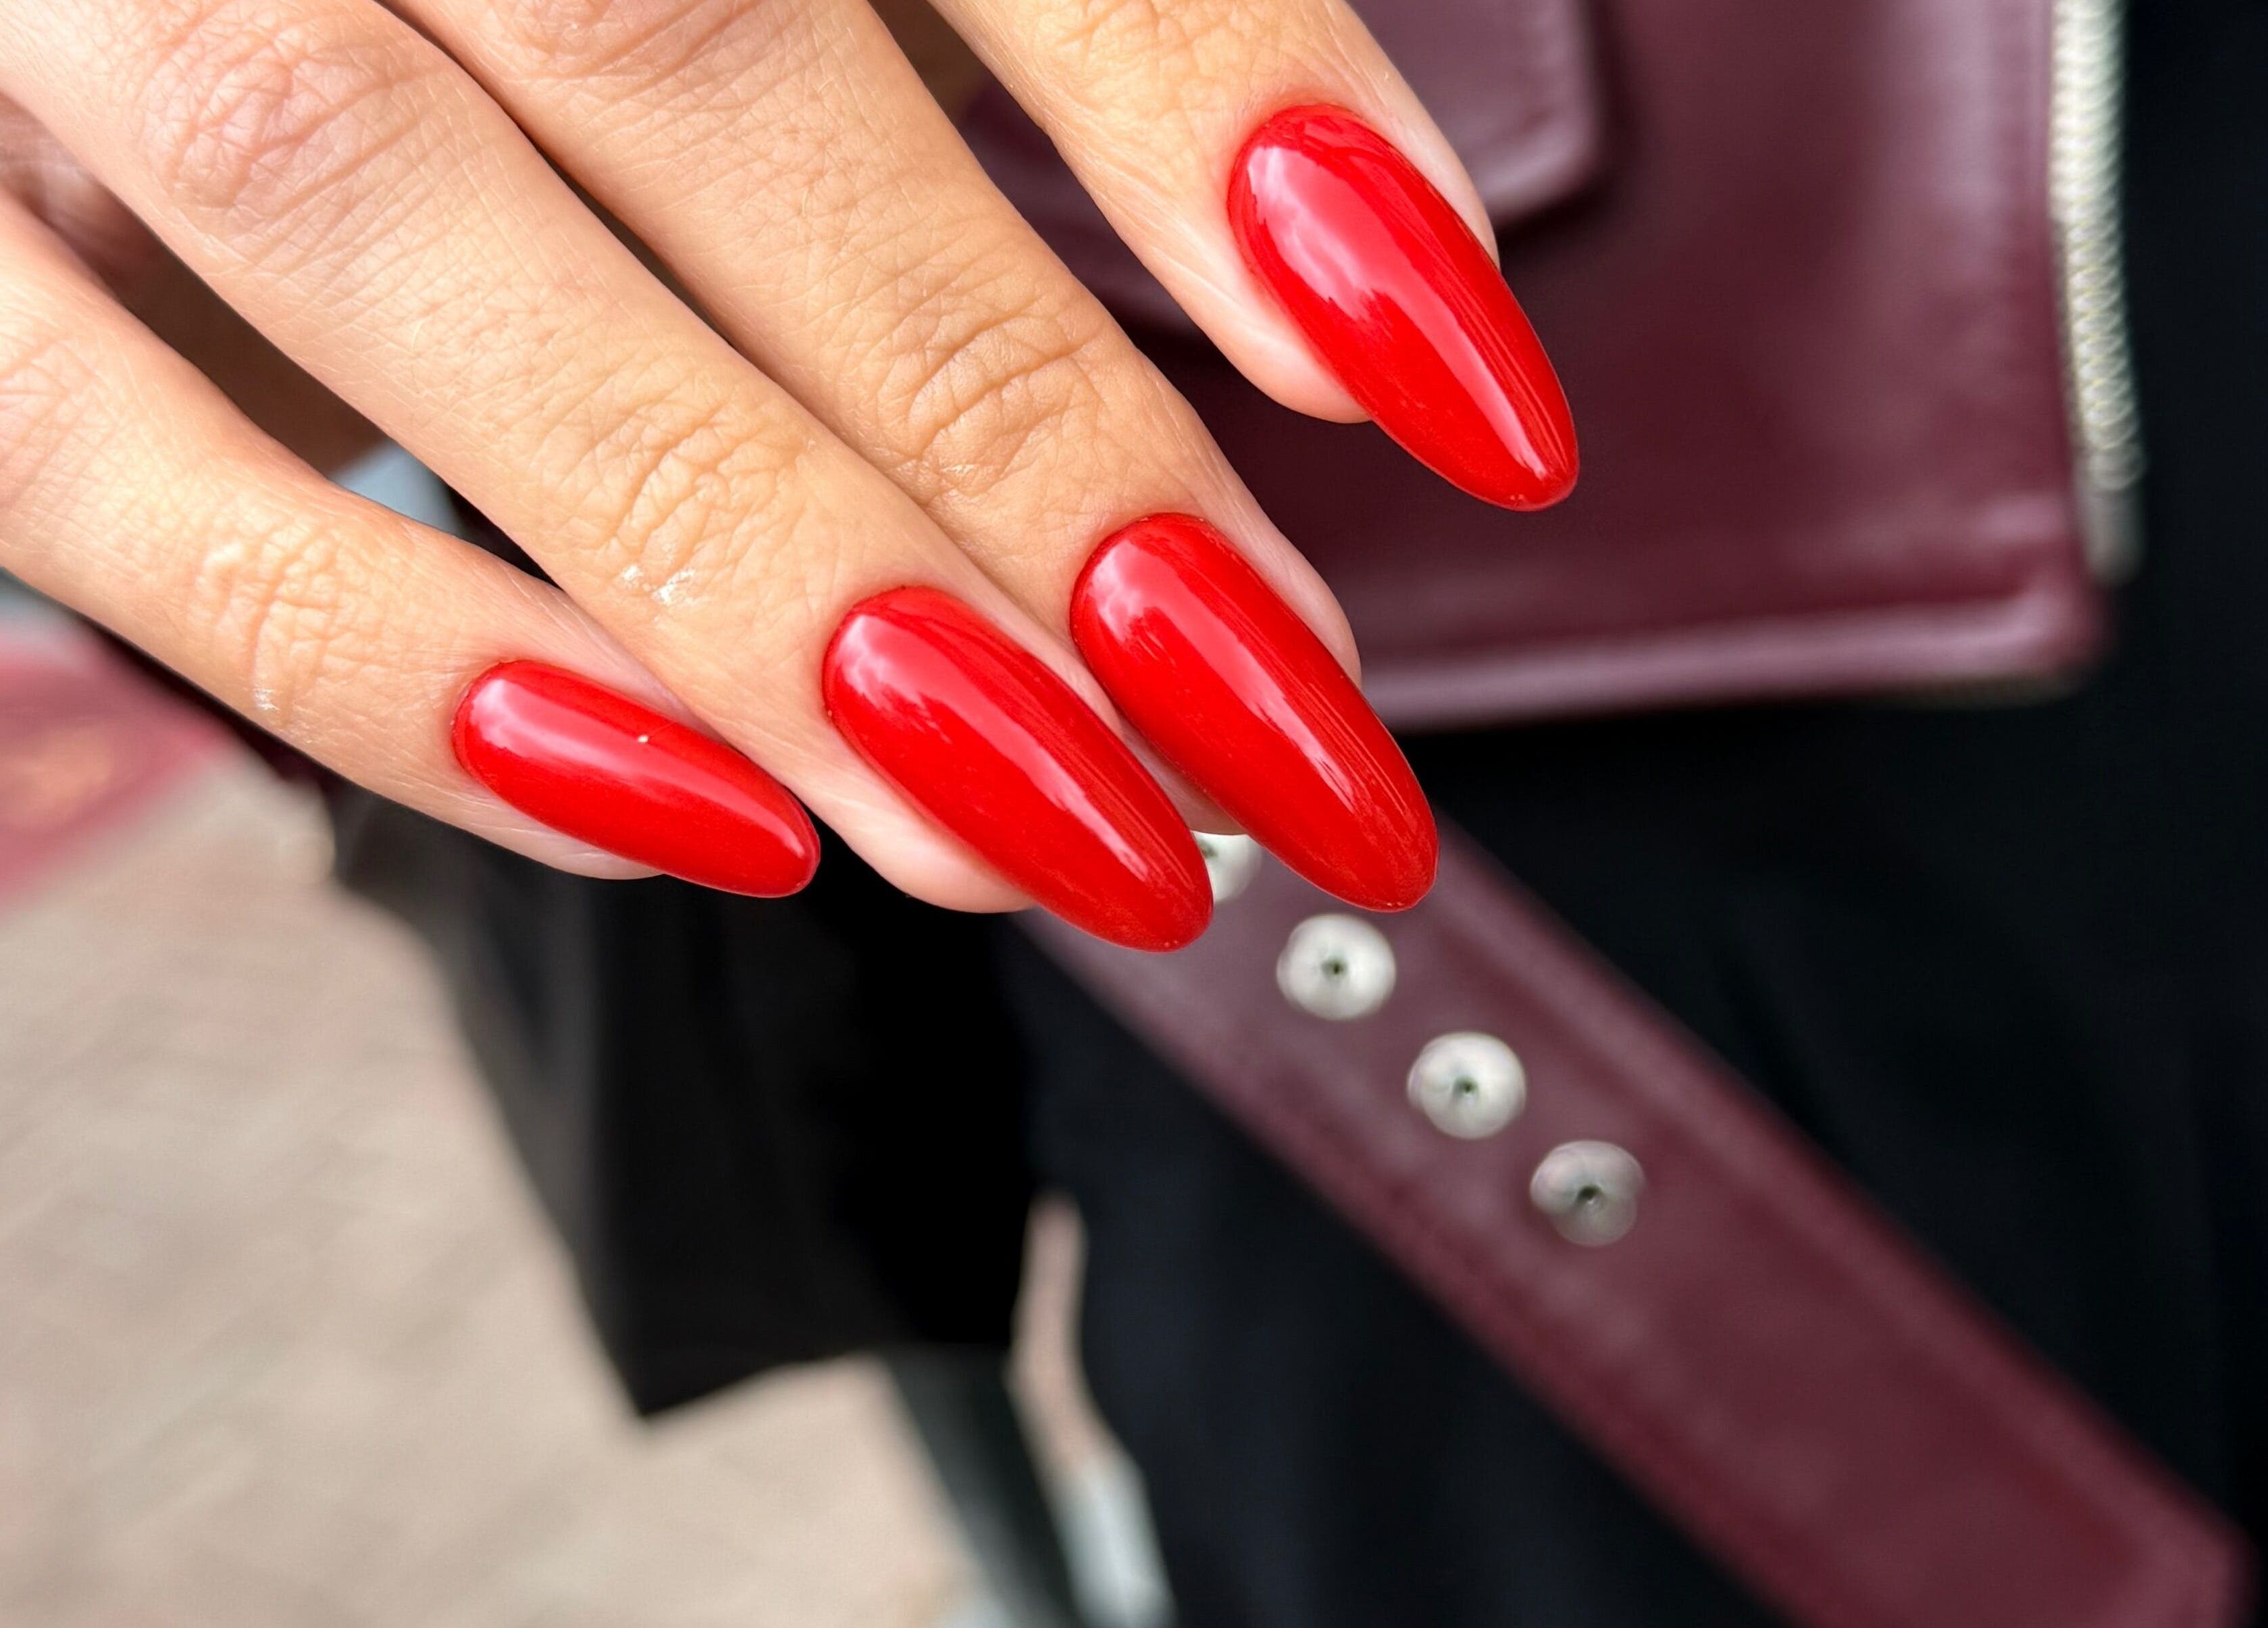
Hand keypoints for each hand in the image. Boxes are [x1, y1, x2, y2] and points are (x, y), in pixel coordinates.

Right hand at [0, 0, 1572, 948]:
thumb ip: (933, 67)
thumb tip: (1297, 293)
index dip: (1226, 105)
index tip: (1459, 388)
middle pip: (700, 65)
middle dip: (1034, 441)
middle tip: (1283, 735)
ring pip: (391, 233)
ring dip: (769, 582)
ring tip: (1055, 833)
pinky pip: (103, 464)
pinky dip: (401, 663)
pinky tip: (695, 825)